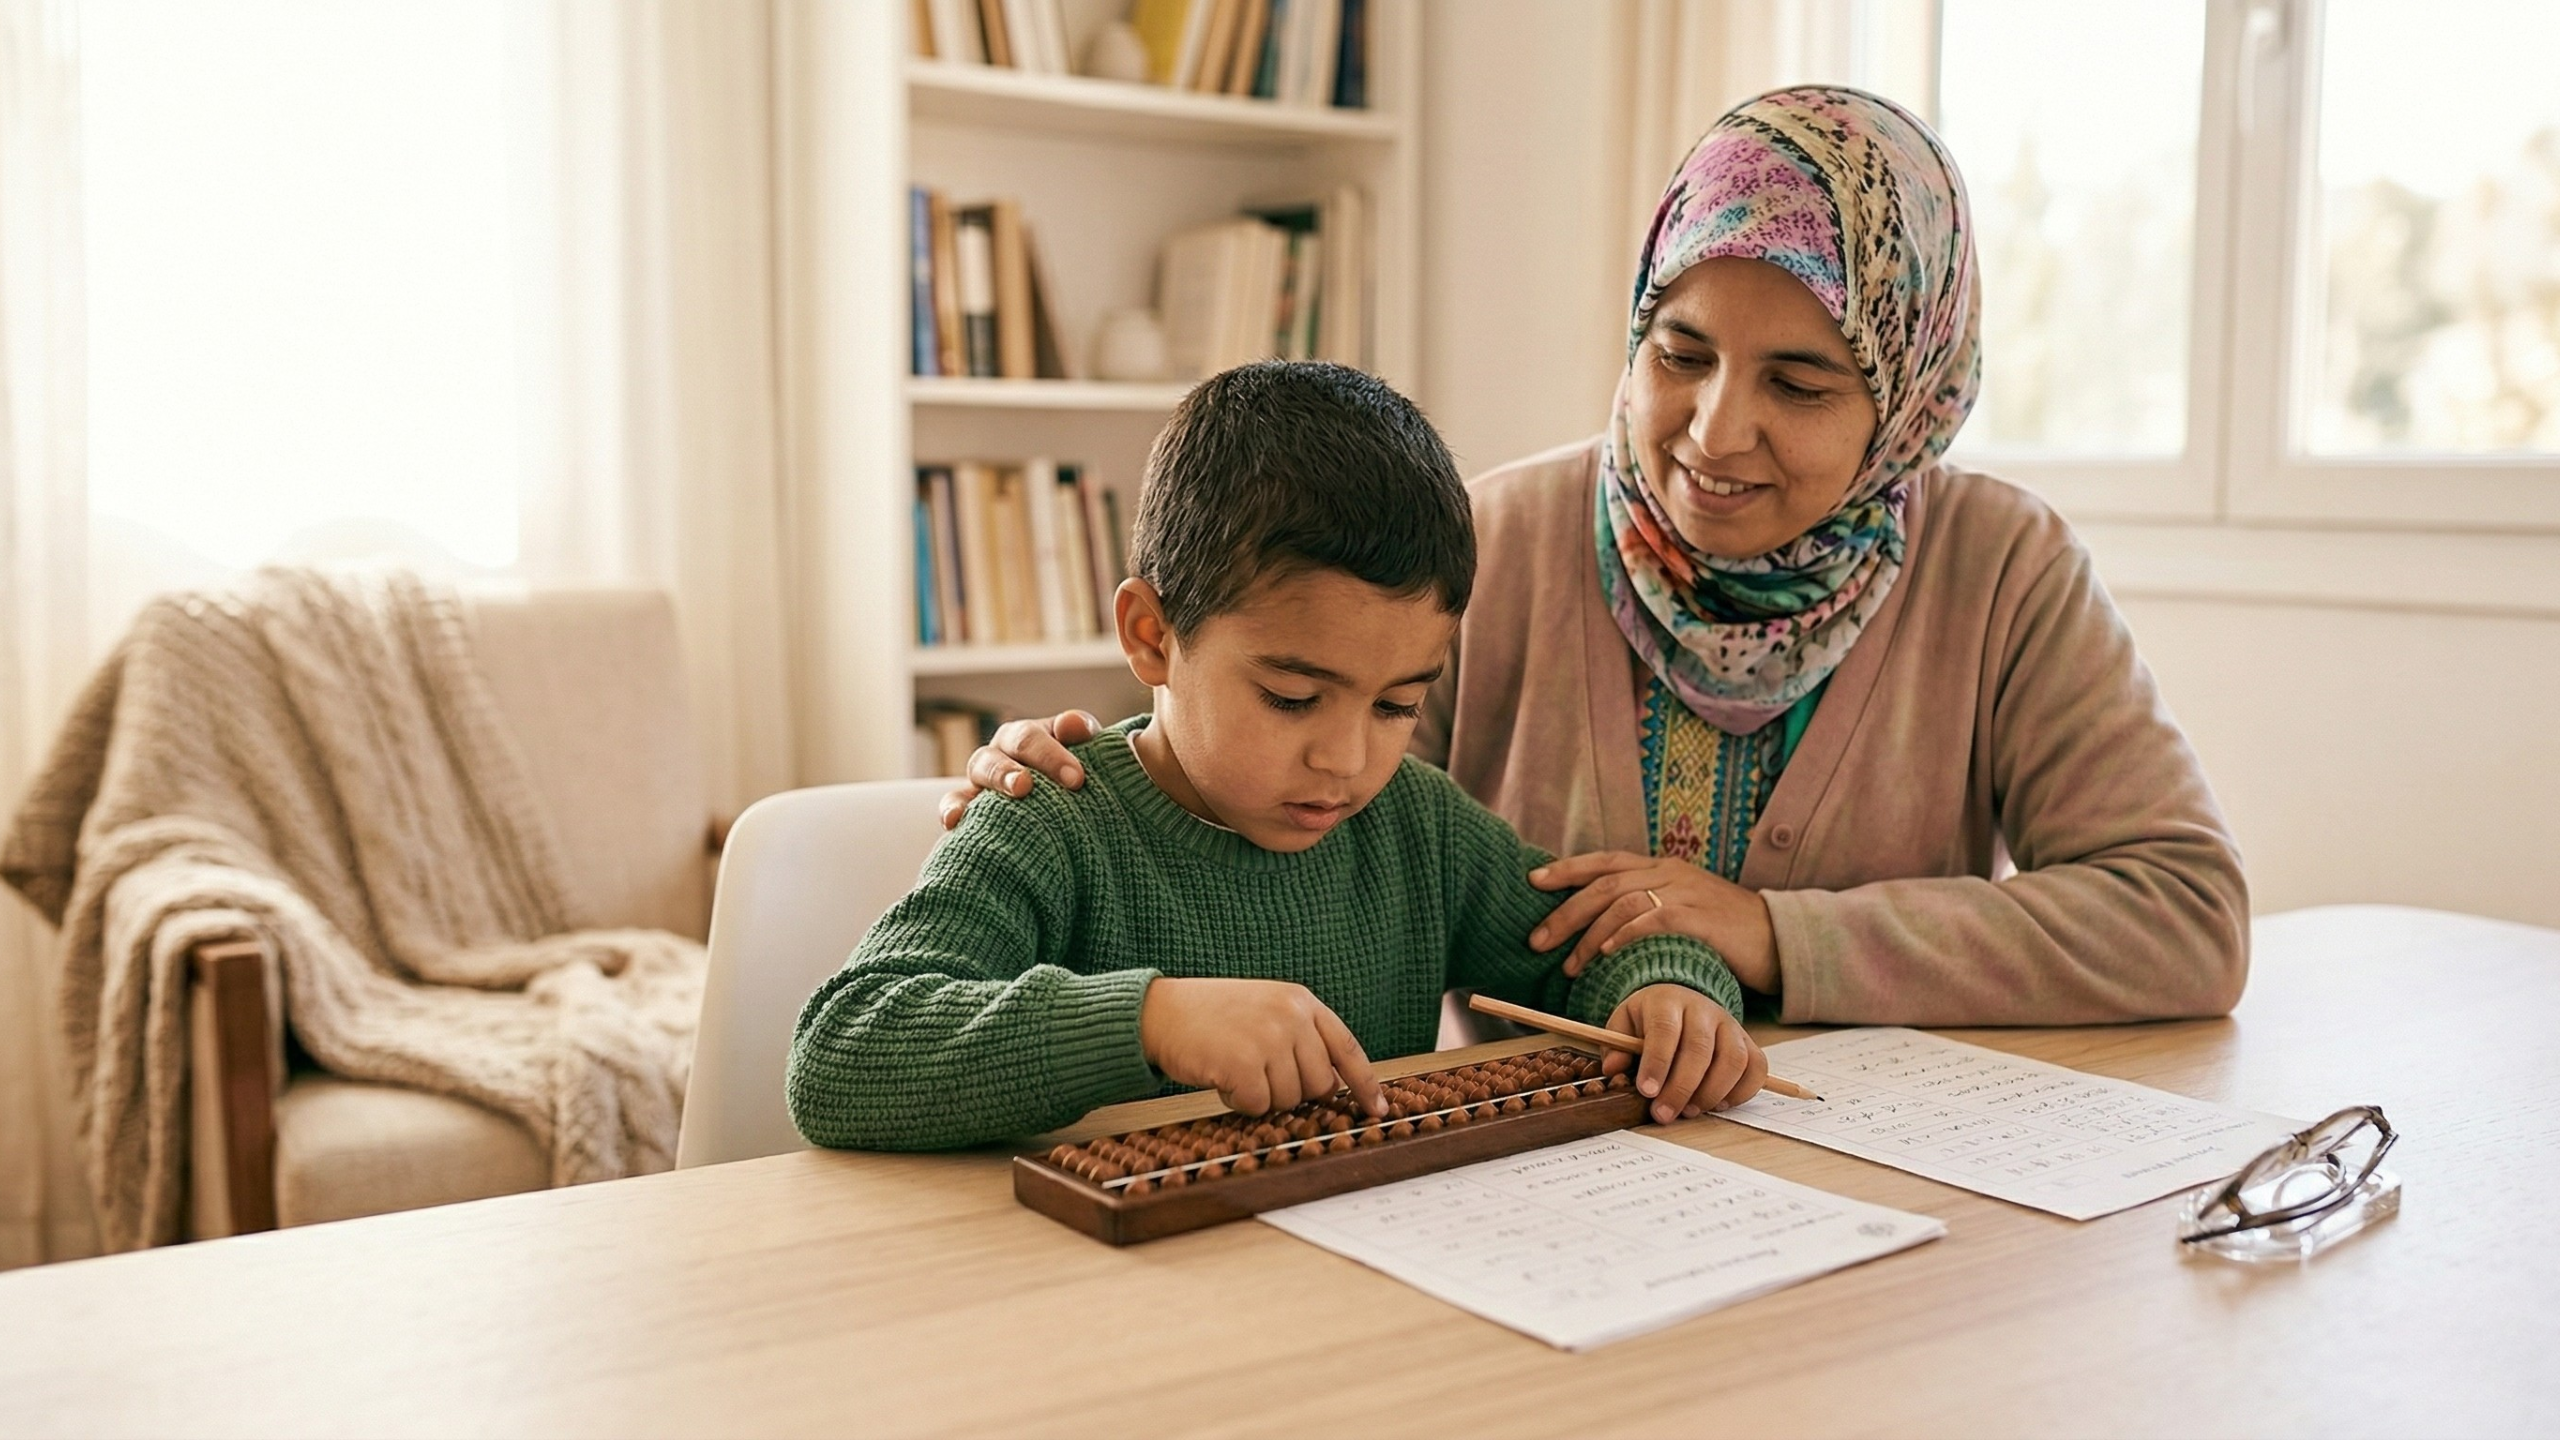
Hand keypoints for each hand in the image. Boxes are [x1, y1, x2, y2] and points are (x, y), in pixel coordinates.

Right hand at [936, 710, 1102, 829]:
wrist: (1064, 807)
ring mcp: (983, 777)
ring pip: (980, 767)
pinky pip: (954, 802)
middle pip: (1007, 748)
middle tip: (1032, 785)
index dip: (1052, 755)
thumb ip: (1083, 734)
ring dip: (996, 777)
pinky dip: (951, 808)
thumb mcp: (1086, 754)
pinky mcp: (969, 806)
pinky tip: (953, 821)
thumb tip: (1073, 725)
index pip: (1033, 737)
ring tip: (1015, 791)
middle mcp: (1003, 750)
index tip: (1076, 780)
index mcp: (1029, 736)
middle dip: (1020, 766)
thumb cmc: (1074, 779)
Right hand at [1138, 977, 1386, 1118]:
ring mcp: (1269, 1038)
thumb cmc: (1210, 1016)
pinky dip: (1239, 1102)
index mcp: (1301, 1001)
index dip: (1364, 1083)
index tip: (1378, 1110)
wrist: (1160, 1011)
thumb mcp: (1265, 1009)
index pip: (1347, 1047)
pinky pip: (1259, 1106)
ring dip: (1261, 1097)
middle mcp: (1291, 1016)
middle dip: (1291, 1092)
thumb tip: (1331, 1087)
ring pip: (1290, 1099)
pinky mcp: (1244, 1063)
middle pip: (1319, 1084)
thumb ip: (1299, 1037)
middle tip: (1258, 1074)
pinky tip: (1221, 1078)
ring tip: (1234, 1068)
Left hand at [1528, 851, 1779, 992]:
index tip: (1533, 881)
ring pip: (1623, 902)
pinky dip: (1624, 935)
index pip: (1606, 861)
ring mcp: (1686, 892)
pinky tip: (1604, 954)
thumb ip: (1646, 914)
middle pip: (1605, 883)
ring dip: (1588, 933)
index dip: (1567, 869)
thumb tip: (1598, 934)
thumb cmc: (1725, 934)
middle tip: (1536, 939)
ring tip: (1567, 964)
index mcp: (1662, 868)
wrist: (1779, 939)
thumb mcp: (1682, 913)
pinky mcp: (1700, 916)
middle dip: (1565, 911)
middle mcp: (1670, 873)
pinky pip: (1653, 919)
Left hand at [1602, 984, 1766, 1122]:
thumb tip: (1613, 1069)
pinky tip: (1717, 1104)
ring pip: (1733, 1059)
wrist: (1681, 1002)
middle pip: (1700, 1048)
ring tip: (1689, 1111)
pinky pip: (1756, 1068)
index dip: (1657, 1062)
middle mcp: (1704, 1009)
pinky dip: (1741, 1092)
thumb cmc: (1649, 1020)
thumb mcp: (1624, 1024)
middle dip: (1680, 1087)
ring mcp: (1730, 1025)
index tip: (1646, 1091)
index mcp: (1668, 1001)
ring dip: (1711, 1092)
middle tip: (1663, 1114)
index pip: (1665, 1029)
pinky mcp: (1749, 1043)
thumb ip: (1616, 1045)